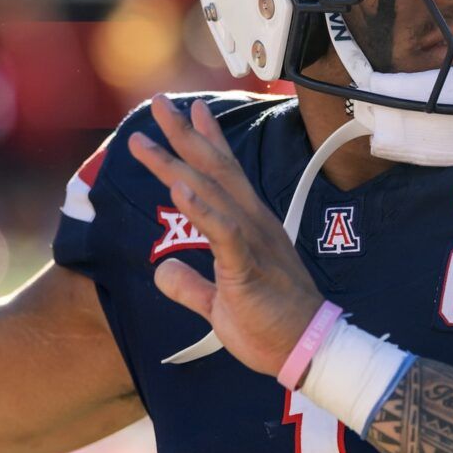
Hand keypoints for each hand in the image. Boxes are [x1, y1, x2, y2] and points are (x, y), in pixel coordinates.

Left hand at [129, 94, 322, 375]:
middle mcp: (252, 223)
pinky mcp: (247, 266)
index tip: (193, 109)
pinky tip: (179, 187)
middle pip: (213, 169)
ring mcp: (251, 241)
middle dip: (183, 134)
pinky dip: (200, 208)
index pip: (227, 174)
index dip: (208, 140)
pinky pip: (223, 231)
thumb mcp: (219, 304)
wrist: (306, 349)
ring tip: (146, 139)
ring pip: (210, 191)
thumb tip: (164, 271)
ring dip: (175, 162)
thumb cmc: (270, 326)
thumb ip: (189, 285)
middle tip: (157, 103)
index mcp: (250, 228)